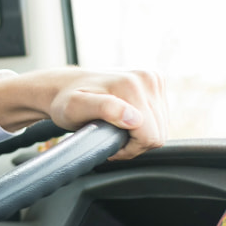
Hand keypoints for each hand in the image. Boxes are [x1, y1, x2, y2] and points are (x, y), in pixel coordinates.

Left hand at [0, 67, 167, 160]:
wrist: (64, 86)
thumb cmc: (66, 101)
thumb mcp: (76, 108)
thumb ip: (104, 110)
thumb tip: (134, 118)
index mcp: (132, 85)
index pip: (151, 136)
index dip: (130, 148)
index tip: (108, 141)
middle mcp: (147, 78)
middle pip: (158, 133)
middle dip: (135, 142)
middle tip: (109, 135)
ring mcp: (153, 78)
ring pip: (161, 127)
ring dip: (139, 134)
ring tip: (115, 127)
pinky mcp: (155, 82)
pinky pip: (160, 117)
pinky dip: (144, 124)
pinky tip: (124, 119)